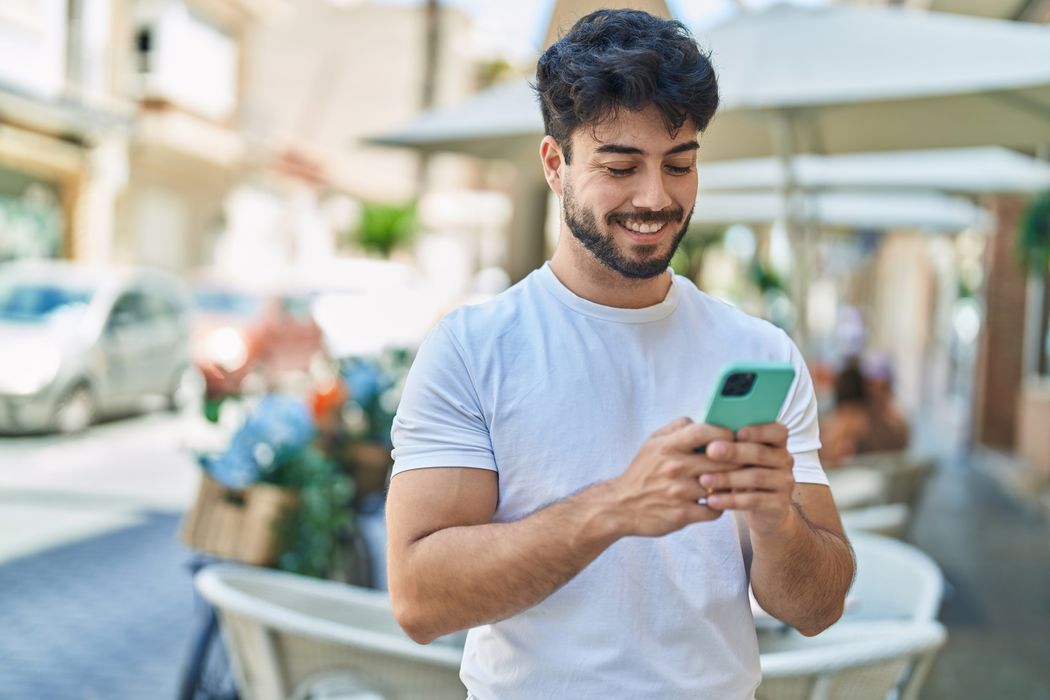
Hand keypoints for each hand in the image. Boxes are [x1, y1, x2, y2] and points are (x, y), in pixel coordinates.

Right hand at [605, 417, 734, 536]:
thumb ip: (678, 427)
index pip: (704, 432)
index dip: (724, 433)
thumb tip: (704, 420)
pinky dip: (719, 506)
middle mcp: (674, 467)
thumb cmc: (642, 472)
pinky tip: (714, 501)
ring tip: (730, 482)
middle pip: (722, 459)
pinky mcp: (683, 515)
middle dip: (737, 460)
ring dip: (729, 485)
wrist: (620, 506)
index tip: (732, 438)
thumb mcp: (652, 442)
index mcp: (668, 446)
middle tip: (743, 461)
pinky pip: (716, 509)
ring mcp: (679, 492)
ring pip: (723, 485)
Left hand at [698, 422, 795, 535]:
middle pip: (760, 453)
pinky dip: (730, 500)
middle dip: (734, 452)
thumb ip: (730, 442)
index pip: (777, 431)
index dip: (758, 430)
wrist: (761, 511)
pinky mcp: (779, 504)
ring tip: (703, 479)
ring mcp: (784, 483)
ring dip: (727, 478)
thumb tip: (706, 432)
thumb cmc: (742, 473)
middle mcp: (784, 460)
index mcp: (776, 442)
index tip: (737, 432)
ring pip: (755, 477)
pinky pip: (754, 501)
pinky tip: (712, 500)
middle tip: (710, 451)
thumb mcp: (739, 457)